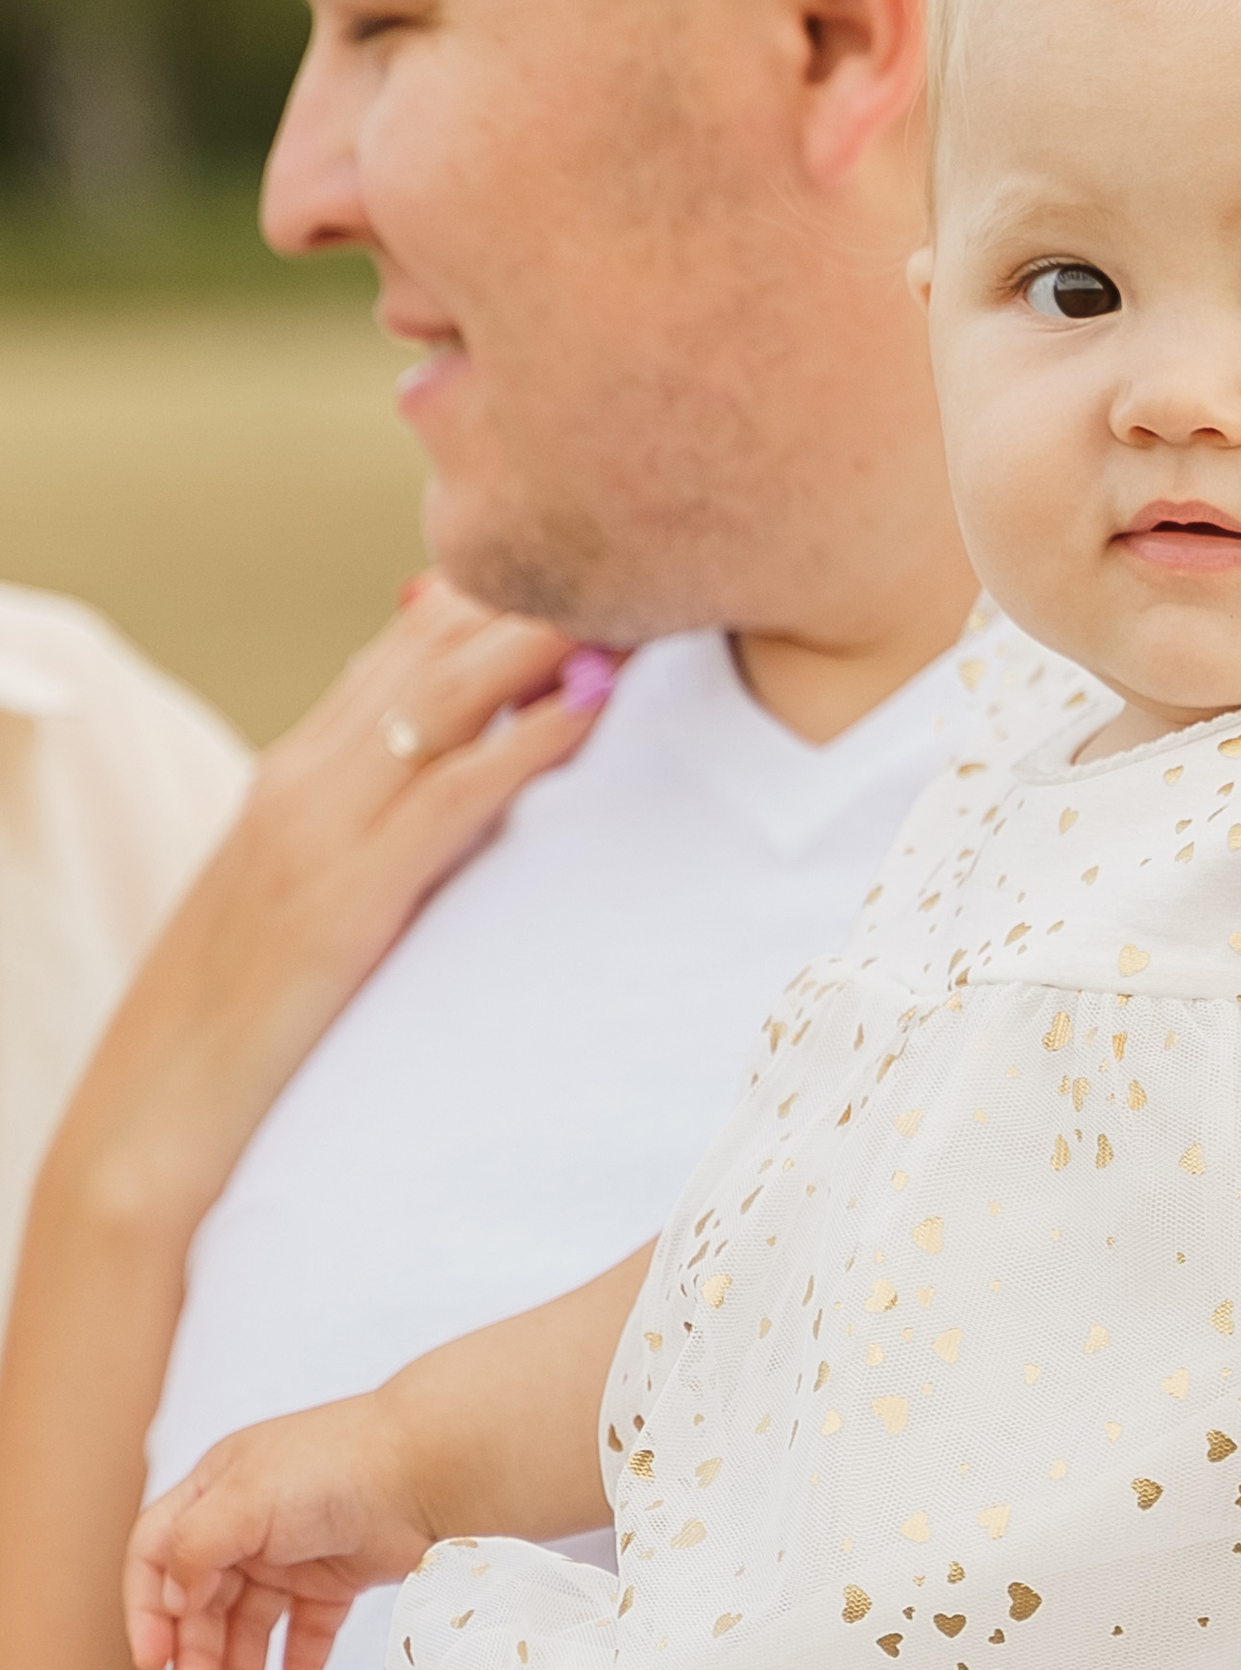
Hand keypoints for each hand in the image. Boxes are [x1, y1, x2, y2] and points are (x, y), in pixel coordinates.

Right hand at [59, 576, 613, 1235]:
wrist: (164, 1099)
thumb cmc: (257, 997)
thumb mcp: (319, 883)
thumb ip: (388, 818)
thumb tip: (483, 767)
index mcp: (304, 763)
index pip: (417, 641)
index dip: (511, 598)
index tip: (606, 571)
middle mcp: (308, 771)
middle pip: (436, 646)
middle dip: (539, 599)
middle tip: (646, 570)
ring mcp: (318, 825)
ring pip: (443, 695)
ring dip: (542, 642)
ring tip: (637, 607)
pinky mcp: (344, 895)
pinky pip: (448, 794)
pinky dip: (522, 743)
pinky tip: (590, 710)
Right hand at [123, 1396, 437, 1669]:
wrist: (430, 1469)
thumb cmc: (335, 1468)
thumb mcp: (244, 1501)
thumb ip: (193, 1549)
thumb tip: (171, 1600)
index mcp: (215, 1490)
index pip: (156, 1554)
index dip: (146, 1609)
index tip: (152, 1661)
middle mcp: (248, 1523)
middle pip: (203, 1602)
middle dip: (197, 1656)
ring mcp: (294, 1552)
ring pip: (252, 1626)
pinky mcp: (338, 1578)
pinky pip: (307, 1633)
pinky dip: (298, 1669)